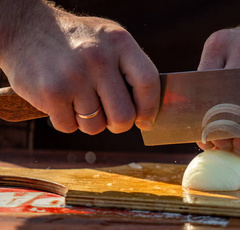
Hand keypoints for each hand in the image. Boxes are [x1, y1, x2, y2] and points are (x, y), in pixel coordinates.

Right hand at [0, 1, 158, 134]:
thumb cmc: (77, 42)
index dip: (150, 108)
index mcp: (119, 42)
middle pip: (124, 116)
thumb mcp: (110, 41)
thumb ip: (132, 69)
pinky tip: (62, 102)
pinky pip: (69, 127)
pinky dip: (67, 121)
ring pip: (95, 127)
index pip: (148, 82)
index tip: (145, 121)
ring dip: (89, 122)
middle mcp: (98, 58)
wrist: (26, 29)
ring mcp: (74, 76)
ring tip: (81, 102)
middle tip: (109, 117)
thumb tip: (148, 114)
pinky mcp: (51, 92)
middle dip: (118, 124)